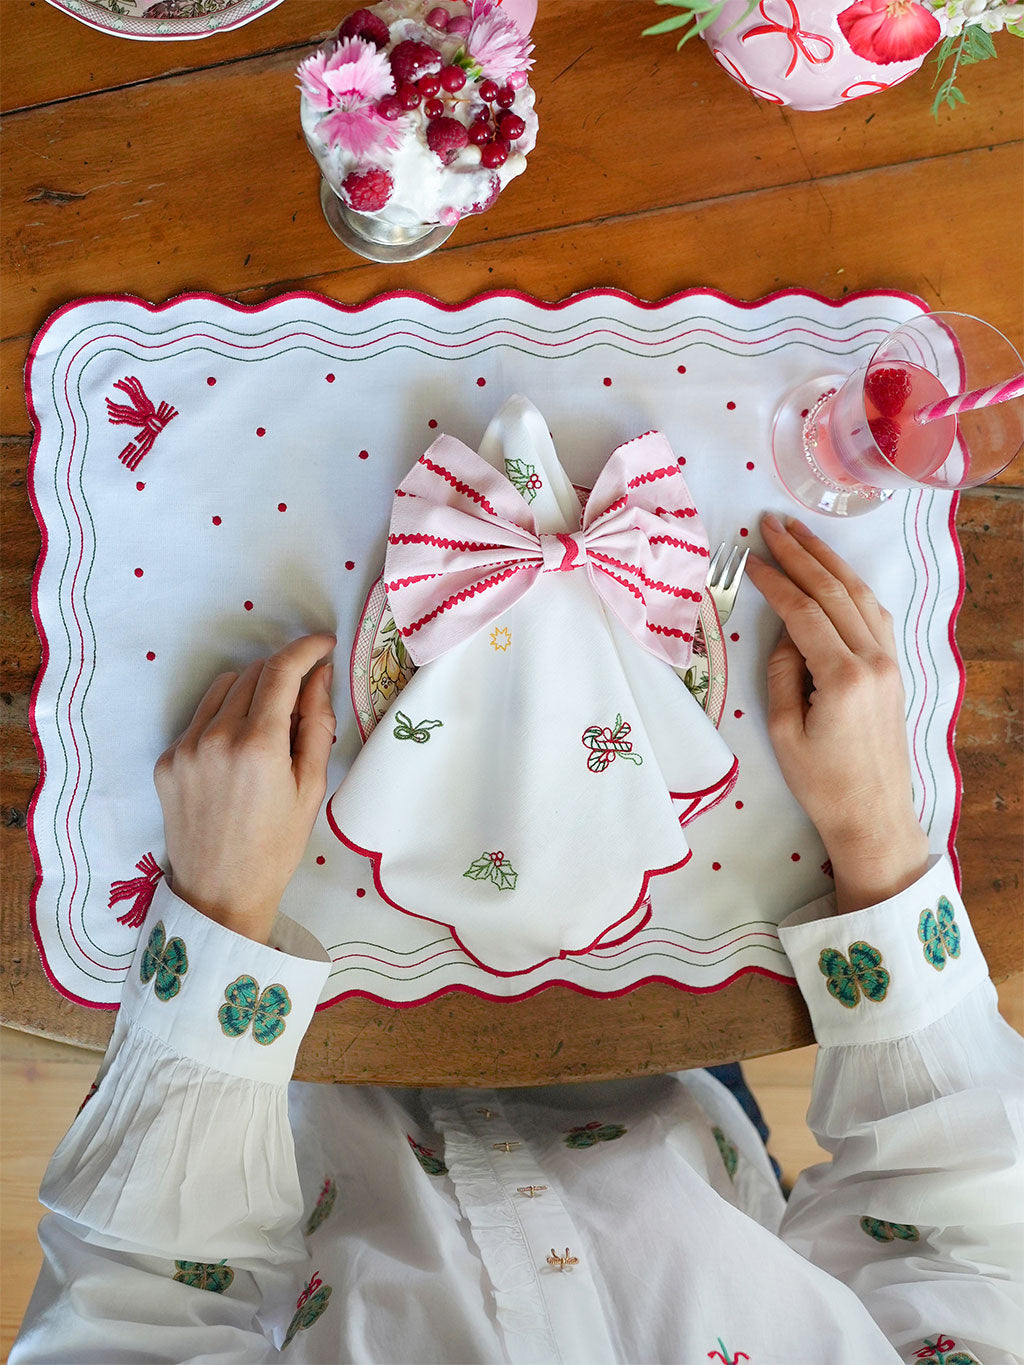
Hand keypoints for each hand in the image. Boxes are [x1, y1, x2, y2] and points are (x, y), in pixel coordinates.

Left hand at [153, 633, 336, 943]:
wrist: (219, 893)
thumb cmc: (276, 846)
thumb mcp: (312, 787)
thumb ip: (316, 724)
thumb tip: (319, 677)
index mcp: (258, 746)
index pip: (281, 671)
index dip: (306, 649)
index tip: (324, 644)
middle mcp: (216, 737)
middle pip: (253, 674)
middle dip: (284, 673)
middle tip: (305, 697)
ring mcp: (185, 748)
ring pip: (224, 688)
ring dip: (253, 688)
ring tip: (272, 720)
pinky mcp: (168, 760)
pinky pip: (201, 717)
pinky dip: (226, 716)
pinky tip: (241, 747)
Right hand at [746, 515, 927, 914]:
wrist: (873, 815)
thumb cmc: (822, 783)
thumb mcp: (783, 730)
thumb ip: (781, 673)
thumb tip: (784, 633)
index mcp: (844, 676)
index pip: (803, 611)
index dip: (775, 580)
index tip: (749, 556)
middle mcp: (874, 659)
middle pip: (834, 591)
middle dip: (801, 553)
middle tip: (771, 523)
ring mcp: (890, 662)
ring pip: (858, 595)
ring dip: (828, 561)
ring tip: (800, 533)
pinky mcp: (894, 670)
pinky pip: (873, 613)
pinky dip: (850, 586)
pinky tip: (833, 572)